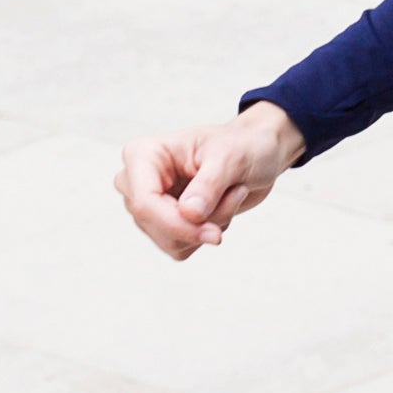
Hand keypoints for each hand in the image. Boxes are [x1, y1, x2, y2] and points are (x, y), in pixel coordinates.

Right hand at [114, 102, 305, 259]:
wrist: (254, 153)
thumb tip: (189, 213)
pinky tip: (221, 207)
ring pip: (170, 241)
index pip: (144, 203)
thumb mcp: (230, 157)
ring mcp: (150, 205)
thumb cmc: (241, 145)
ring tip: (231, 195)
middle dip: (200, 224)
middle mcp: (138, 181)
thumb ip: (208, 185)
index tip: (215, 233)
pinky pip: (181, 247)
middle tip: (235, 195)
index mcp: (143, 155)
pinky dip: (207, 234)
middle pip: (155, 225)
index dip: (177, 224)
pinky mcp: (164, 223)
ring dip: (209, 227)